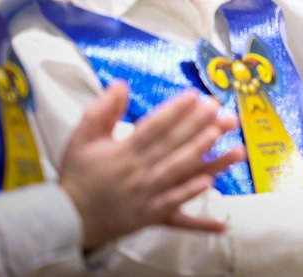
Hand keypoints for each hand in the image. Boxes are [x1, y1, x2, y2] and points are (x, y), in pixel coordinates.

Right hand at [59, 82, 242, 249]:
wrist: (69, 218)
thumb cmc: (78, 175)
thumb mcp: (82, 138)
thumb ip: (101, 110)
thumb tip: (120, 85)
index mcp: (123, 152)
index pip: (154, 127)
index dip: (176, 110)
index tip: (195, 96)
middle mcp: (138, 173)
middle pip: (174, 146)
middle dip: (200, 127)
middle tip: (222, 111)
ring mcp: (147, 196)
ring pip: (181, 174)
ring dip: (209, 159)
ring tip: (233, 145)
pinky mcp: (152, 215)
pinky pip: (176, 208)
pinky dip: (193, 196)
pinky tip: (212, 186)